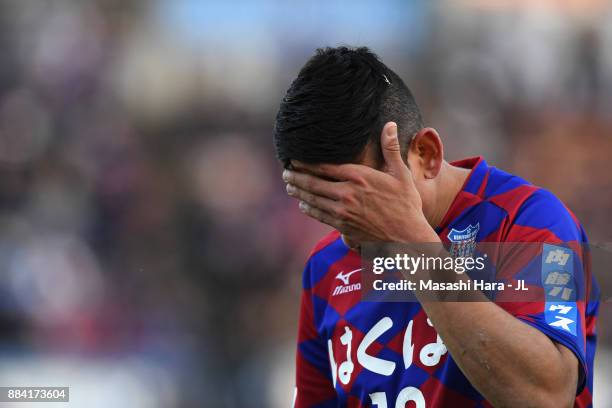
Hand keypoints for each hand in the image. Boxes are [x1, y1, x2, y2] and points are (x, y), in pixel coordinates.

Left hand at [282, 122, 438, 246]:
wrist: (407, 237)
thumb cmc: (406, 204)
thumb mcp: (401, 174)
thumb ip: (390, 148)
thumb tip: (389, 124)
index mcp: (359, 177)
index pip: (325, 167)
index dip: (306, 163)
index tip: (294, 158)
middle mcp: (348, 193)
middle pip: (314, 183)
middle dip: (297, 177)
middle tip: (285, 172)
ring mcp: (343, 211)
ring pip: (314, 199)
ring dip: (299, 192)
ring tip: (289, 186)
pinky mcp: (343, 226)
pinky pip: (320, 215)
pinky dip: (309, 209)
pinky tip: (303, 204)